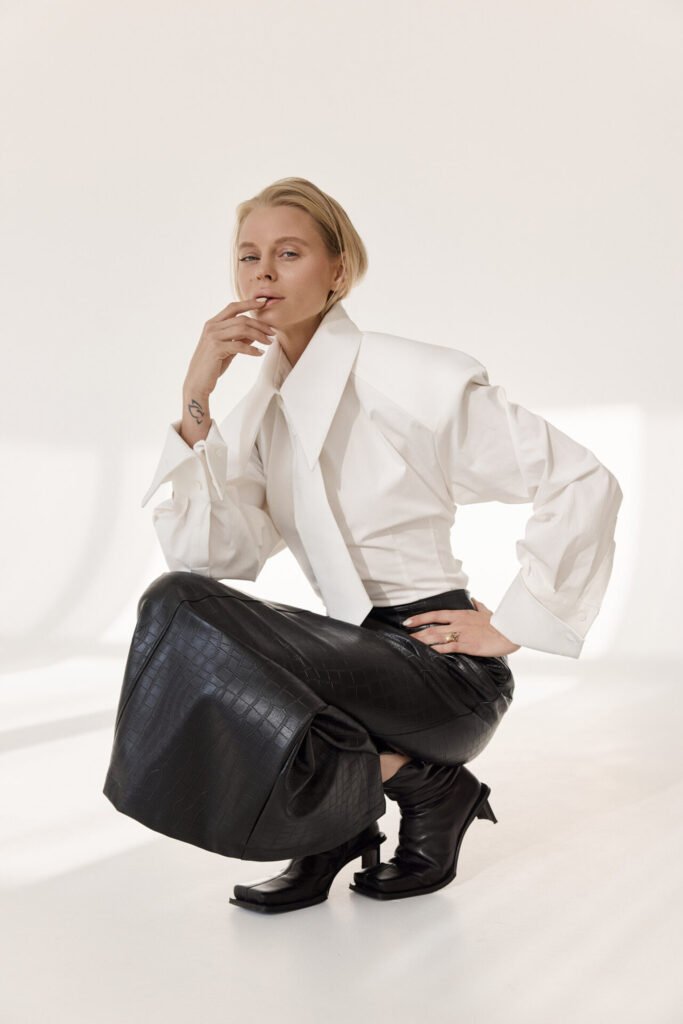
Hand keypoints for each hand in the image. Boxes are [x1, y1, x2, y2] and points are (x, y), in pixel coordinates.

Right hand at [184, 296, 275, 397]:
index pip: (233, 307)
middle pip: (242, 319)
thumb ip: (238, 338)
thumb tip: (255, 332)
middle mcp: (211, 327)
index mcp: (212, 323)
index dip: (249, 303)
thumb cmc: (211, 366)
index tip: (263, 303)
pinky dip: (252, 349)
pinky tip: (259, 353)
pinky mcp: (216, 348)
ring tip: (269, 342)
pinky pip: (240, 345)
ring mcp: (213, 337)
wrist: (197, 383)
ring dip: (259, 335)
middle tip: (272, 332)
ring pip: (242, 329)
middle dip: (260, 324)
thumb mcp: (227, 349)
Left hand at [401, 597, 520, 656]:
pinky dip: (437, 650)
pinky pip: (448, 648)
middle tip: (404, 636)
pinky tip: (428, 653)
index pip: (436, 614)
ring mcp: (462, 634)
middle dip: (417, 632)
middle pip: (432, 627)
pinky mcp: (468, 645)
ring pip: (437, 637)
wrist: (510, 631)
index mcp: (461, 614)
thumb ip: (478, 607)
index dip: (420, 618)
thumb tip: (474, 600)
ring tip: (411, 644)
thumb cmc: (499, 622)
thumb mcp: (486, 612)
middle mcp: (458, 623)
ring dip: (423, 641)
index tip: (408, 621)